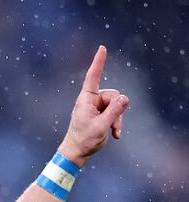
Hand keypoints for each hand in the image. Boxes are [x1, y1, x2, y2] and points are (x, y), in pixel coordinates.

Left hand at [58, 45, 130, 167]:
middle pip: (113, 95)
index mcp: (86, 100)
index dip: (99, 62)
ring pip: (116, 105)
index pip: (93, 77)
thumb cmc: (84, 140)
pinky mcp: (99, 114)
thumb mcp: (101, 126)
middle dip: (117, 110)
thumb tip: (125, 98)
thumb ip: (114, 112)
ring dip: (117, 119)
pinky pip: (114, 113)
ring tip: (113, 132)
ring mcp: (95, 107)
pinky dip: (116, 123)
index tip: (102, 48)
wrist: (76, 153)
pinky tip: (115, 135)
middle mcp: (90, 101)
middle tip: (113, 126)